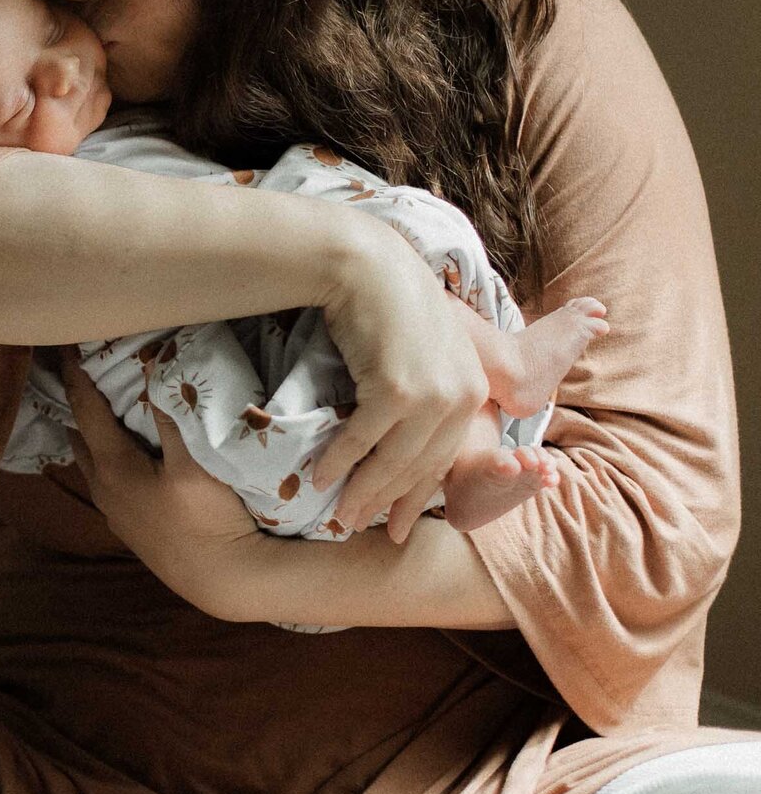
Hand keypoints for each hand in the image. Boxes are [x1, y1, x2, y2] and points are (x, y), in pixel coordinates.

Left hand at [60, 349, 257, 606]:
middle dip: (77, 401)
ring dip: (89, 432)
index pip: (84, 408)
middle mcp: (103, 488)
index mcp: (112, 466)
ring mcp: (115, 512)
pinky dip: (104, 456)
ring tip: (92, 407)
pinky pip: (104, 480)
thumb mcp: (194, 461)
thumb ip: (171, 414)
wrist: (222, 579)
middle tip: (77, 370)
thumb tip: (153, 367)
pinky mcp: (130, 527)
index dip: (75, 374)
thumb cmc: (208, 519)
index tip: (66, 343)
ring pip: (90, 462)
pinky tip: (118, 456)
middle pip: (80, 435)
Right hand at [312, 227, 488, 541]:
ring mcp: (432, 396)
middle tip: (359, 527)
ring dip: (360, 491)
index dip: (416, 495)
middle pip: (419, 467)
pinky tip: (319, 477)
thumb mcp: (429, 349)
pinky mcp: (398, 392)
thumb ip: (432, 388)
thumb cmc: (391, 303)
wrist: (369, 266)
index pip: (444, 456)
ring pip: (392, 462)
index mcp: (473, 388)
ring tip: (337, 512)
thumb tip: (409, 434)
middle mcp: (461, 396)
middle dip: (388, 503)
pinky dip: (339, 462)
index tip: (396, 523)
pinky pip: (363, 441)